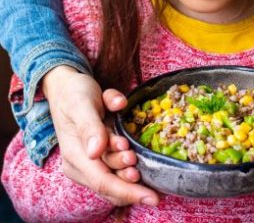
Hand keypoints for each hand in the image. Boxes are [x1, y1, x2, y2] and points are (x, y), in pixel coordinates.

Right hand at [43, 65, 158, 205]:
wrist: (68, 86)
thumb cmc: (74, 94)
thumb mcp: (80, 104)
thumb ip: (90, 126)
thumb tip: (96, 152)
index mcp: (74, 156)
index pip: (103, 182)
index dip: (128, 192)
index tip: (153, 198)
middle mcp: (82, 164)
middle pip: (113, 182)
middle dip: (131, 178)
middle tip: (136, 157)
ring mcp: (92, 161)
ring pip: (117, 176)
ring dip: (130, 170)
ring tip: (134, 154)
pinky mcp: (101, 155)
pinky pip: (118, 166)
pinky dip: (129, 162)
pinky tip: (137, 156)